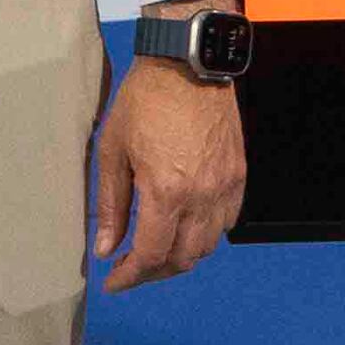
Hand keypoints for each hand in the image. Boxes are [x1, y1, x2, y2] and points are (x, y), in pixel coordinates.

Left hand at [90, 56, 244, 292]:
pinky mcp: (238, 174)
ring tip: (156, 249)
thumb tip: (106, 248)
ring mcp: (225, 186)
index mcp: (166, 192)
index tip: (113, 281)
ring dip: (180, 256)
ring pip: (207, 246)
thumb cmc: (145, 100)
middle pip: (182, 259)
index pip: (151, 256)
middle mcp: (201, 196)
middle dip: (152, 273)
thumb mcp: (114, 150)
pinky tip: (186, 226)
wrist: (189, 62)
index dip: (129, 277)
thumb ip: (112, 205)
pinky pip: (227, 222)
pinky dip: (206, 234)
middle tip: (130, 269)